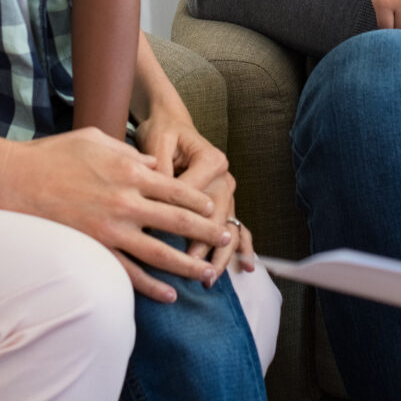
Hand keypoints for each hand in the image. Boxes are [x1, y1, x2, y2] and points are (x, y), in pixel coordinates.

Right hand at [0, 127, 230, 302]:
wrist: (17, 180)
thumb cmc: (55, 155)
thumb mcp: (97, 139)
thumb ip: (129, 152)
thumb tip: (153, 164)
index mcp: (130, 170)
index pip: (177, 188)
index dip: (199, 200)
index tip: (213, 207)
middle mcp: (127, 201)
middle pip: (177, 220)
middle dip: (206, 231)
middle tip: (224, 239)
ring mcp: (112, 229)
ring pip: (161, 252)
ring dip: (188, 264)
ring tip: (208, 273)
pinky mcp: (95, 249)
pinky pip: (129, 273)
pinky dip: (152, 286)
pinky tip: (169, 294)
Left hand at [135, 100, 254, 283]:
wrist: (171, 124)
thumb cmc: (162, 132)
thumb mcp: (157, 142)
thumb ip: (158, 167)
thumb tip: (154, 198)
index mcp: (211, 160)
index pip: (194, 196)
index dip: (178, 217)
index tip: (159, 238)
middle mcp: (224, 177)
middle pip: (216, 216)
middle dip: (203, 243)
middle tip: (190, 265)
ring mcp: (227, 191)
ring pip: (228, 227)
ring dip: (219, 254)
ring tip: (208, 277)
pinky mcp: (224, 202)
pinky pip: (238, 227)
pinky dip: (243, 247)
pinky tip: (246, 266)